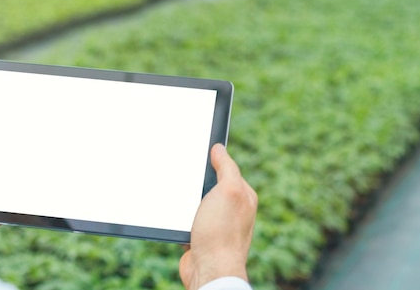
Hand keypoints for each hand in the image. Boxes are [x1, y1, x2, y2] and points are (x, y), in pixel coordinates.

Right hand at [179, 144, 257, 289]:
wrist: (209, 270)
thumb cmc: (221, 233)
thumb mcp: (228, 190)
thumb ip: (226, 167)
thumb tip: (219, 148)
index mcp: (243, 196)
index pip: (228, 168)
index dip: (213, 159)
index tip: (197, 150)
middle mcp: (232, 209)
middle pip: (210, 184)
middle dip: (197, 181)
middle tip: (185, 174)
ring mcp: (217, 223)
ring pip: (197, 201)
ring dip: (187, 200)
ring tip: (180, 198)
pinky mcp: (201, 236)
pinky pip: (188, 218)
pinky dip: (180, 217)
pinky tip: (176, 216)